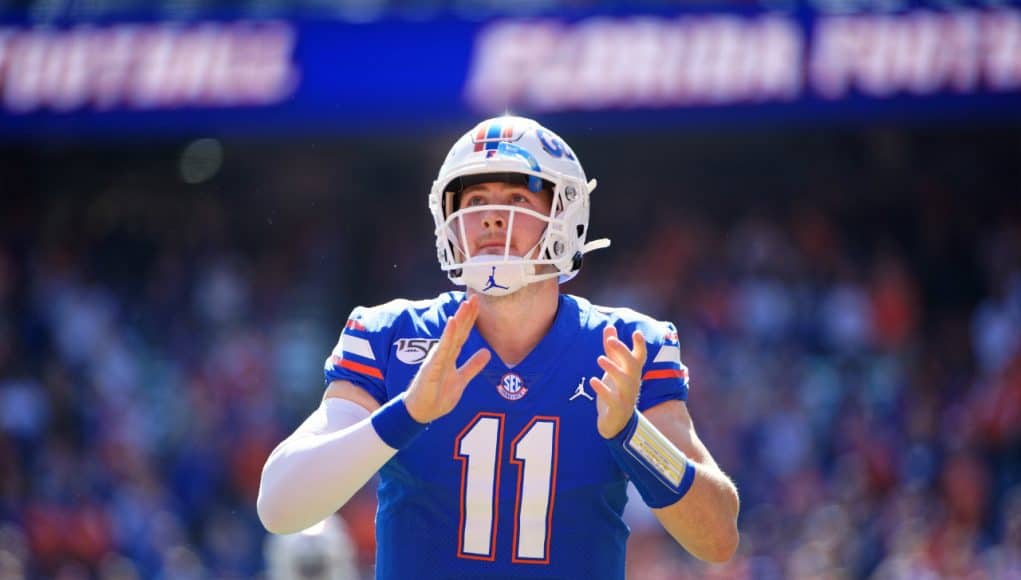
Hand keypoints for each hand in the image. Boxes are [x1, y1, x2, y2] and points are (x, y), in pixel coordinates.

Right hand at [404, 295, 490, 422]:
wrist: (420, 413)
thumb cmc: (437, 397)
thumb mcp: (461, 380)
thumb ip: (472, 366)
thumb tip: (487, 353)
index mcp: (450, 356)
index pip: (462, 334)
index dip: (470, 320)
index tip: (477, 304)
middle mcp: (443, 355)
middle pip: (457, 331)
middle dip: (466, 315)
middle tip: (474, 297)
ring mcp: (436, 360)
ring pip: (450, 337)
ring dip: (458, 320)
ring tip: (465, 306)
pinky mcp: (431, 368)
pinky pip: (441, 350)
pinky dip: (447, 336)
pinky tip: (452, 323)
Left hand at [590, 326, 646, 438]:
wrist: (616, 423)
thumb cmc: (616, 390)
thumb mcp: (614, 368)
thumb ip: (611, 349)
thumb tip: (609, 327)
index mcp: (632, 372)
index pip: (640, 357)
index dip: (640, 345)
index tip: (636, 333)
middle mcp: (632, 383)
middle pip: (632, 365)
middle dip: (623, 352)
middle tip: (610, 341)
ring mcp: (626, 396)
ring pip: (624, 381)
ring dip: (613, 369)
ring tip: (600, 358)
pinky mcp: (617, 409)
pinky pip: (612, 399)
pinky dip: (603, 390)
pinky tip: (593, 381)